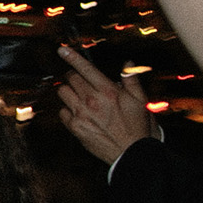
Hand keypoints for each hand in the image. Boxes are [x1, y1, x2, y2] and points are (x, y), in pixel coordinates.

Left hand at [56, 44, 159, 165]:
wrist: (131, 153)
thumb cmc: (137, 126)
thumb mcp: (140, 100)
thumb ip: (131, 79)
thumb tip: (128, 63)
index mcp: (108, 91)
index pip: (85, 68)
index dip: (72, 57)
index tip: (62, 49)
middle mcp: (92, 100)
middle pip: (71, 78)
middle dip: (75, 77)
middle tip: (83, 82)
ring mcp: (81, 114)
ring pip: (63, 92)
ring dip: (69, 91)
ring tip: (81, 97)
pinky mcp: (75, 127)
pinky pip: (62, 111)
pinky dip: (68, 110)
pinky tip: (80, 113)